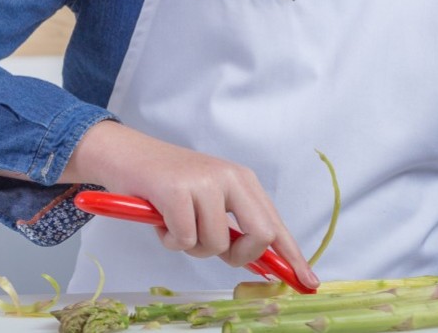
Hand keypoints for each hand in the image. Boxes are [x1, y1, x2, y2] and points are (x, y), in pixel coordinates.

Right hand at [61, 121, 318, 287]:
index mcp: (243, 180)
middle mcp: (230, 177)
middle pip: (260, 235)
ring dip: (191, 246)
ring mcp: (204, 182)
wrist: (128, 155)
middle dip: (239, 255)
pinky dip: (171, 239)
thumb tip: (264, 263)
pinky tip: (161, 219)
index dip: (292, 257)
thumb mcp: (211, 198)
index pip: (276, 224)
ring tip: (175, 225)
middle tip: (214, 250)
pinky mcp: (176, 190)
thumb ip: (236, 225)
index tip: (308, 283)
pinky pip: (185, 239)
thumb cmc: (169, 184)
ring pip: (216, 244)